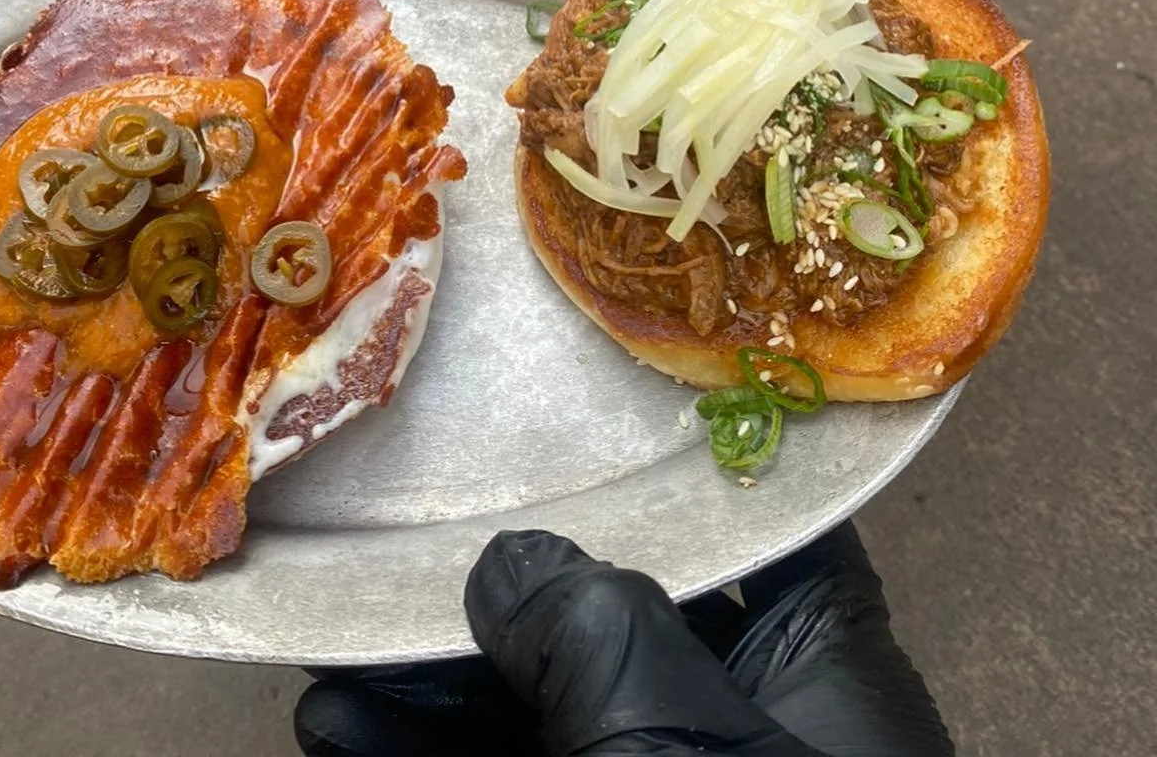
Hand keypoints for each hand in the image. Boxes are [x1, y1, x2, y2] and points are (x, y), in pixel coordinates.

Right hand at [294, 523, 951, 755]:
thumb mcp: (667, 731)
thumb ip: (589, 624)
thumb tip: (517, 570)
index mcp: (820, 668)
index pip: (747, 529)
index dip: (657, 475)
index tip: (554, 430)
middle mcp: (750, 725)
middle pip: (616, 620)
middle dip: (499, 601)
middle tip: (399, 567)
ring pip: (547, 716)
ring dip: (435, 694)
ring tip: (336, 670)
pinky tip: (345, 739)